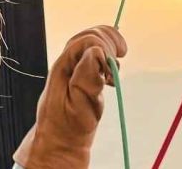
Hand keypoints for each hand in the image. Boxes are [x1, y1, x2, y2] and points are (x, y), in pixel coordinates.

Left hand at [13, 25, 127, 168]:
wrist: (60, 146)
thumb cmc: (67, 129)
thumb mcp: (77, 105)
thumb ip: (86, 77)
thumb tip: (96, 51)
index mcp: (63, 66)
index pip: (87, 40)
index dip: (104, 47)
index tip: (113, 66)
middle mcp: (67, 64)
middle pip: (89, 36)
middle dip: (108, 41)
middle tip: (121, 55)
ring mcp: (74, 70)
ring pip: (93, 44)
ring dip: (109, 50)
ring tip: (115, 70)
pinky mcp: (81, 78)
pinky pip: (95, 58)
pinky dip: (108, 61)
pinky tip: (112, 78)